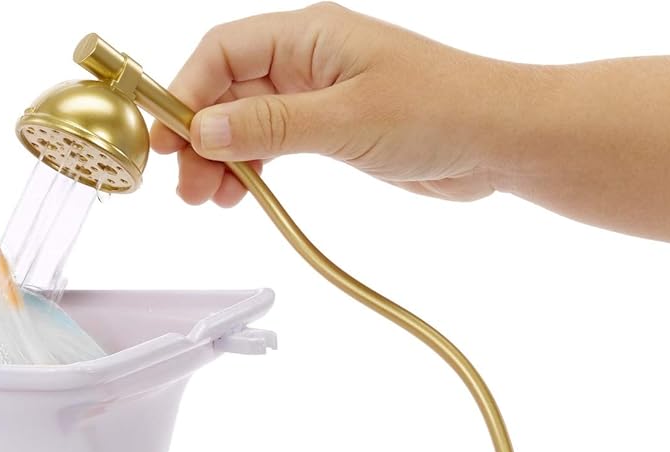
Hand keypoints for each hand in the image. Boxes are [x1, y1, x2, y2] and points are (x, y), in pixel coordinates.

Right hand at [150, 2, 527, 205]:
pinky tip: (240, 195)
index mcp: (309, 34)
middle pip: (225, 90)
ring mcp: (318, 94)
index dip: (186, 93)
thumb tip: (203, 131)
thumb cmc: (442, 111)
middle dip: (199, 136)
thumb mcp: (345, 121)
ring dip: (220, 158)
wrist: (501, 140)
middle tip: (186, 186)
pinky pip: (272, 143)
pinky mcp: (332, 129)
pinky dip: (250, 168)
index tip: (167, 141)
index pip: (222, 52)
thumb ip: (270, 127)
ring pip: (245, 121)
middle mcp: (308, 58)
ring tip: (209, 199)